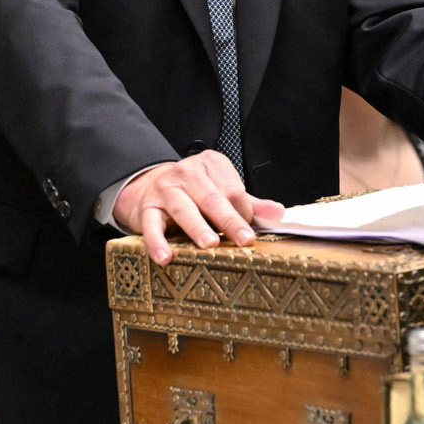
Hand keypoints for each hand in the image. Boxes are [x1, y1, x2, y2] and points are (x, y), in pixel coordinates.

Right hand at [112, 151, 286, 264]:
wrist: (147, 187)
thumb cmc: (193, 194)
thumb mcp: (220, 192)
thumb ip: (247, 203)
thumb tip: (277, 213)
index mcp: (210, 165)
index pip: (232, 189)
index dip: (243, 211)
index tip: (250, 233)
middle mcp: (187, 173)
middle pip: (212, 197)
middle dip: (229, 220)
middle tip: (244, 240)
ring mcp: (165, 189)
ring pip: (183, 209)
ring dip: (197, 228)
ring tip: (210, 245)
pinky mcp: (146, 208)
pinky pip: (151, 225)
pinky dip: (157, 242)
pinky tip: (165, 257)